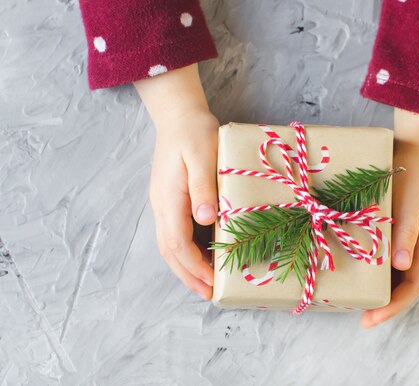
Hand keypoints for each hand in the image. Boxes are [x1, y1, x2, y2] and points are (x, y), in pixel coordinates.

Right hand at [134, 64, 217, 299]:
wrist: (178, 114)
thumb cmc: (194, 132)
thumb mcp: (201, 155)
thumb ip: (203, 187)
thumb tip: (205, 219)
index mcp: (169, 199)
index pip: (178, 243)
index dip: (194, 265)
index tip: (213, 280)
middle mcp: (162, 206)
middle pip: (170, 251)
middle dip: (189, 275)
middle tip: (209, 294)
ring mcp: (163, 204)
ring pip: (170, 245)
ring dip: (186, 267)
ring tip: (205, 283)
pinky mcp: (170, 200)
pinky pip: (174, 233)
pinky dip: (186, 251)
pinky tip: (202, 256)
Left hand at [361, 108, 418, 328]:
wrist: (415, 149)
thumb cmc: (414, 174)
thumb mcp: (412, 202)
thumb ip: (407, 233)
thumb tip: (403, 267)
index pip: (414, 285)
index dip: (394, 305)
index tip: (371, 317)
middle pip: (406, 286)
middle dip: (386, 304)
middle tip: (362, 317)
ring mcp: (411, 240)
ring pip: (398, 276)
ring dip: (382, 290)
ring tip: (359, 301)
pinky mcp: (399, 231)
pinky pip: (389, 259)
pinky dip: (378, 271)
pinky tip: (363, 274)